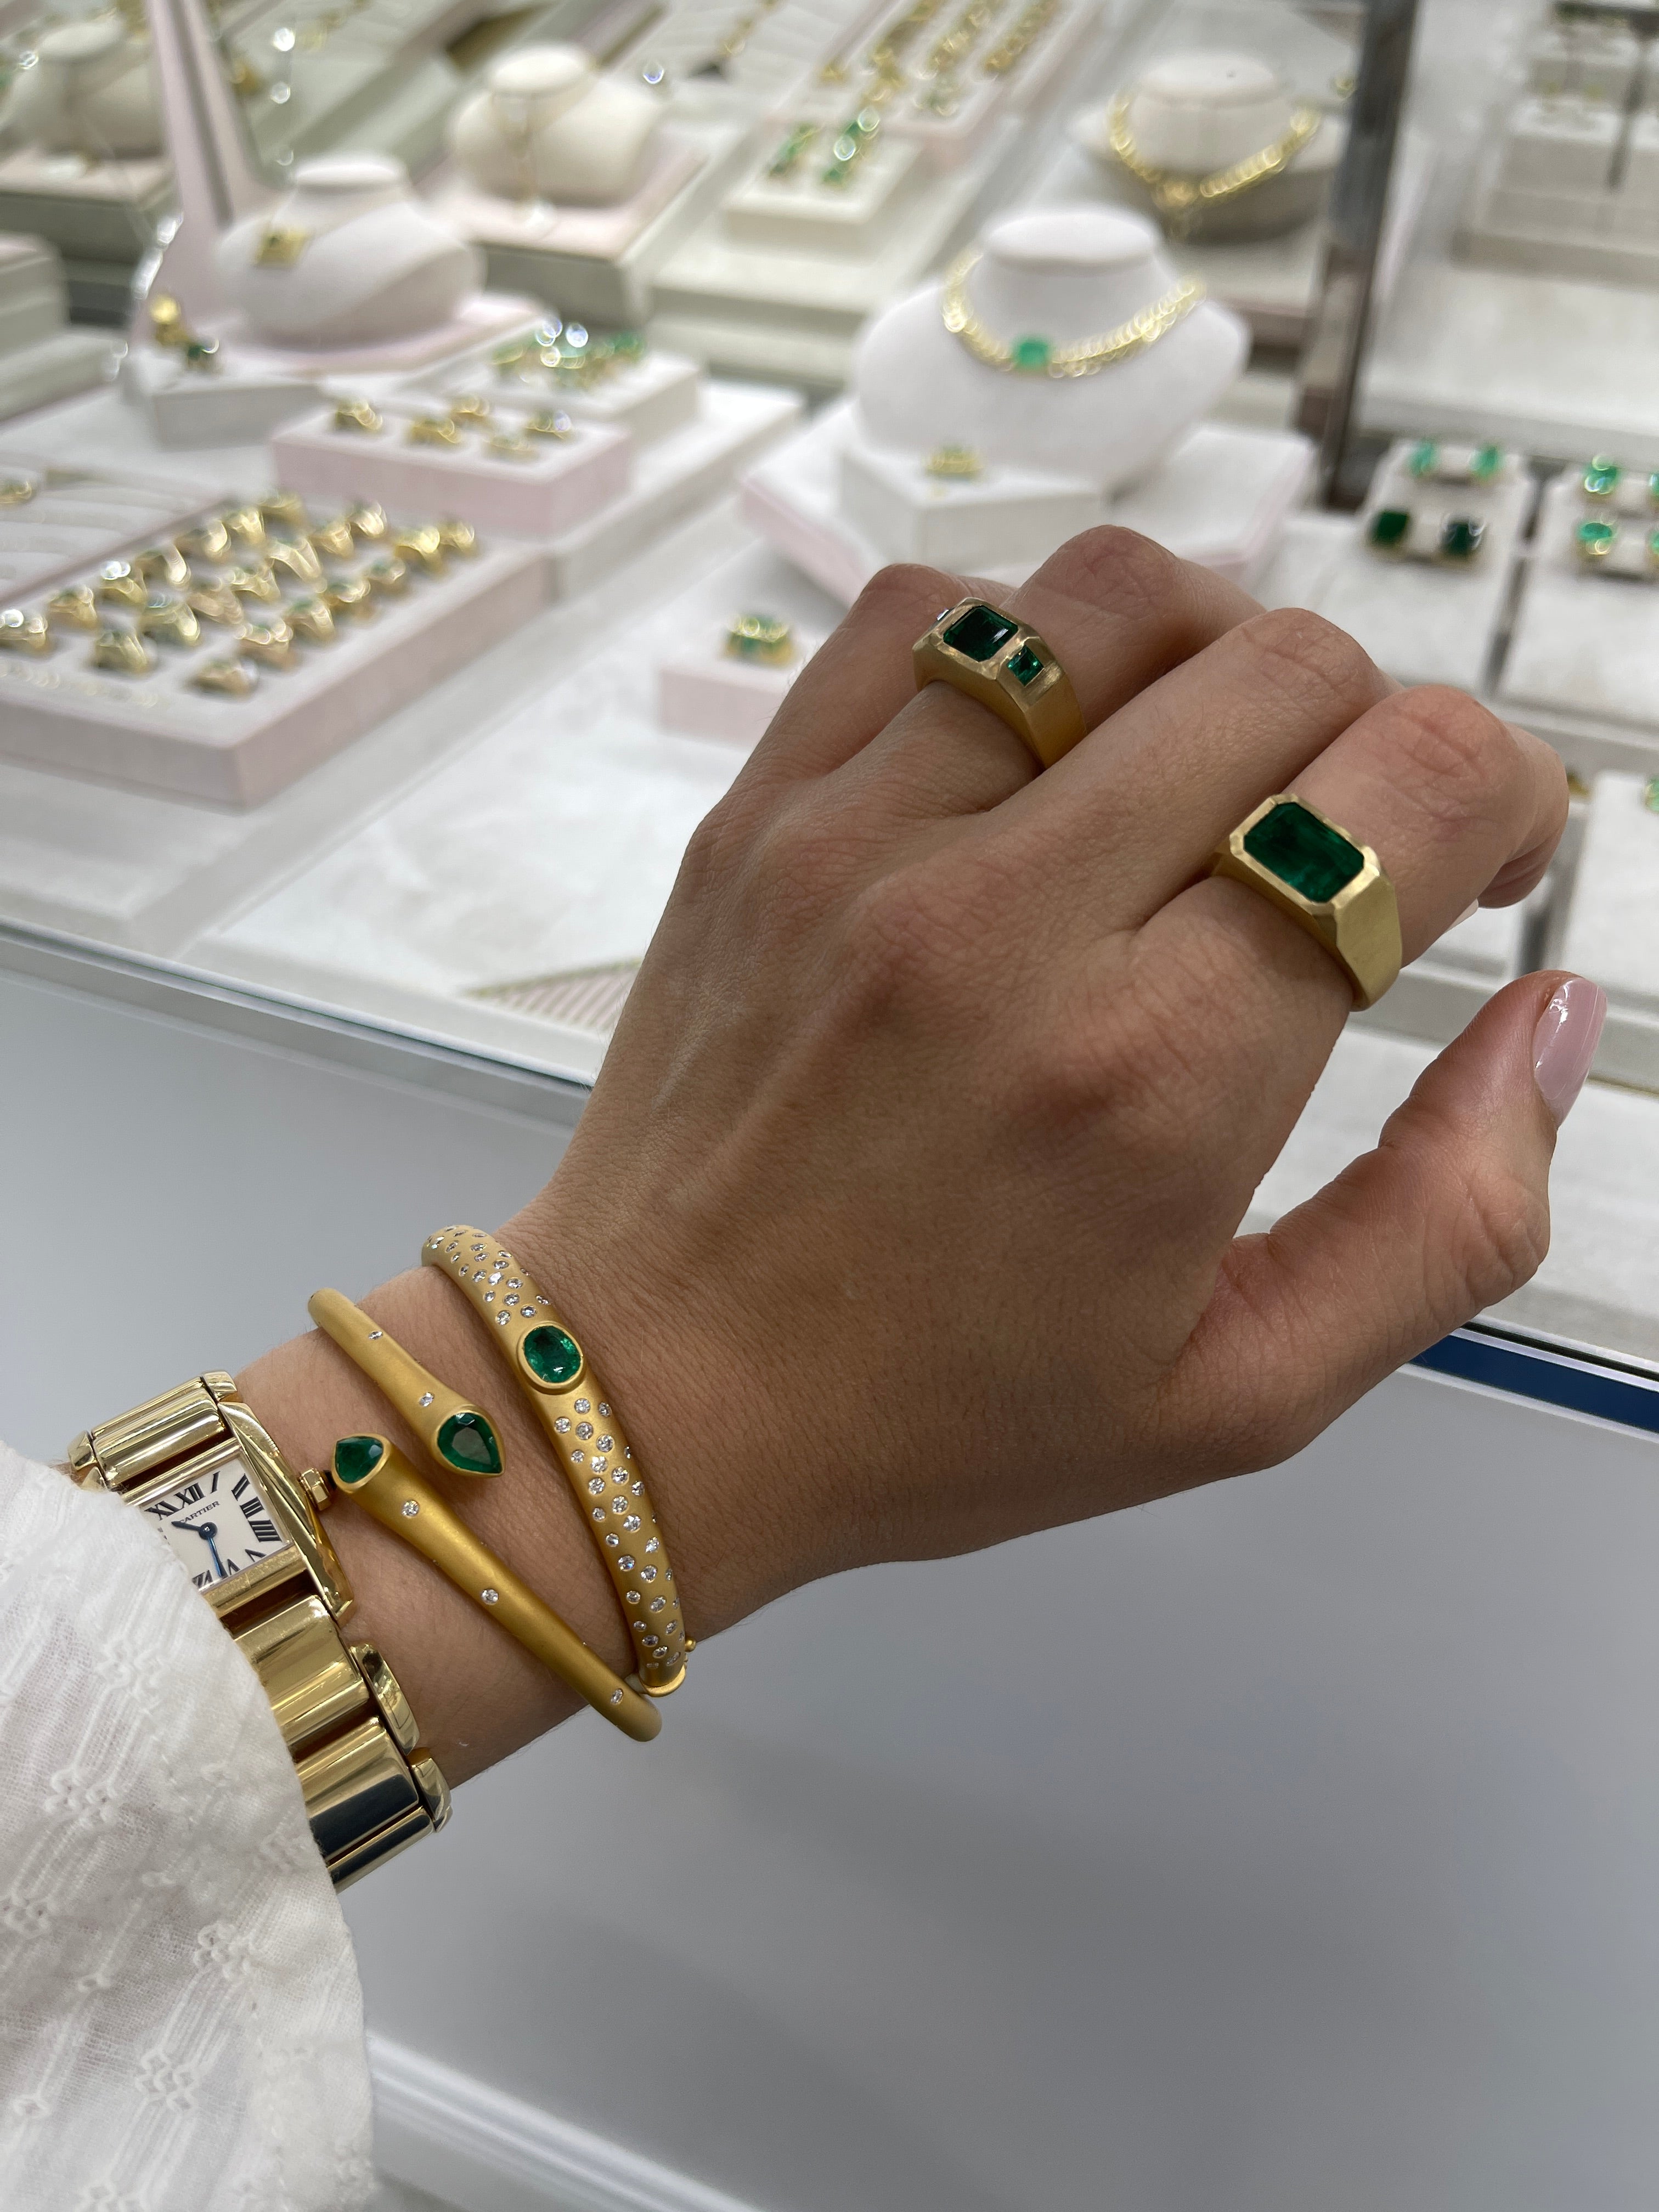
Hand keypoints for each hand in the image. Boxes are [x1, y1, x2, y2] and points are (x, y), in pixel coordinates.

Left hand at [245, 528, 1587, 1779]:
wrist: (653, 1392)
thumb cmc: (947, 1414)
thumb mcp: (1246, 1390)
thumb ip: (1449, 1218)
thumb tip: (1554, 1009)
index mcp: (1155, 1077)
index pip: (1411, 788)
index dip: (1503, 795)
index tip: (1478, 863)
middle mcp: (1008, 923)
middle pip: (1286, 668)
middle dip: (1376, 734)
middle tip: (1346, 843)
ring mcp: (864, 839)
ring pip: (1116, 595)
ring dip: (1217, 657)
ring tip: (1208, 772)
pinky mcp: (764, 808)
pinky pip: (933, 608)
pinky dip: (1031, 637)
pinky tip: (1050, 747)